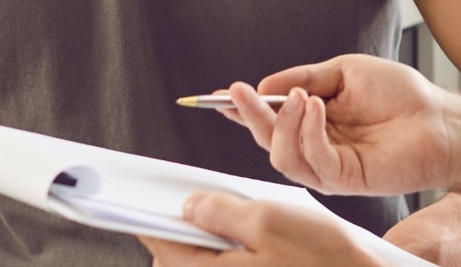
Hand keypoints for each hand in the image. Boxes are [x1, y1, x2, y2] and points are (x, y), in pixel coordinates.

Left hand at [139, 193, 381, 266]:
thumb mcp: (268, 219)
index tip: (135, 201)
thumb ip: (221, 212)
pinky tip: (249, 238)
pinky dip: (227, 254)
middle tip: (194, 203)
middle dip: (179, 233)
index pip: (163, 249)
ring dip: (207, 243)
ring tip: (229, 217)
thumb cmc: (324, 260)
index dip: (150, 220)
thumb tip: (189, 208)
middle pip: (180, 263)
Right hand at [218, 54, 453, 196]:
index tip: (220, 96)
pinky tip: (317, 107)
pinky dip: (308, 131)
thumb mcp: (342, 71)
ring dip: (280, 123)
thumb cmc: (398, 93)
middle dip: (248, 116)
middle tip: (238, 92)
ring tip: (298, 95)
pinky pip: (313, 160)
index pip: (269, 117)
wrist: (439, 118)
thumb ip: (302, 76)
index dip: (242, 109)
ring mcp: (329, 165)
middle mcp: (315, 144)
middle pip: (266, 140)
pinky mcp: (346, 179)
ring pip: (282, 156)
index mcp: (312, 119)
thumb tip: (264, 86)